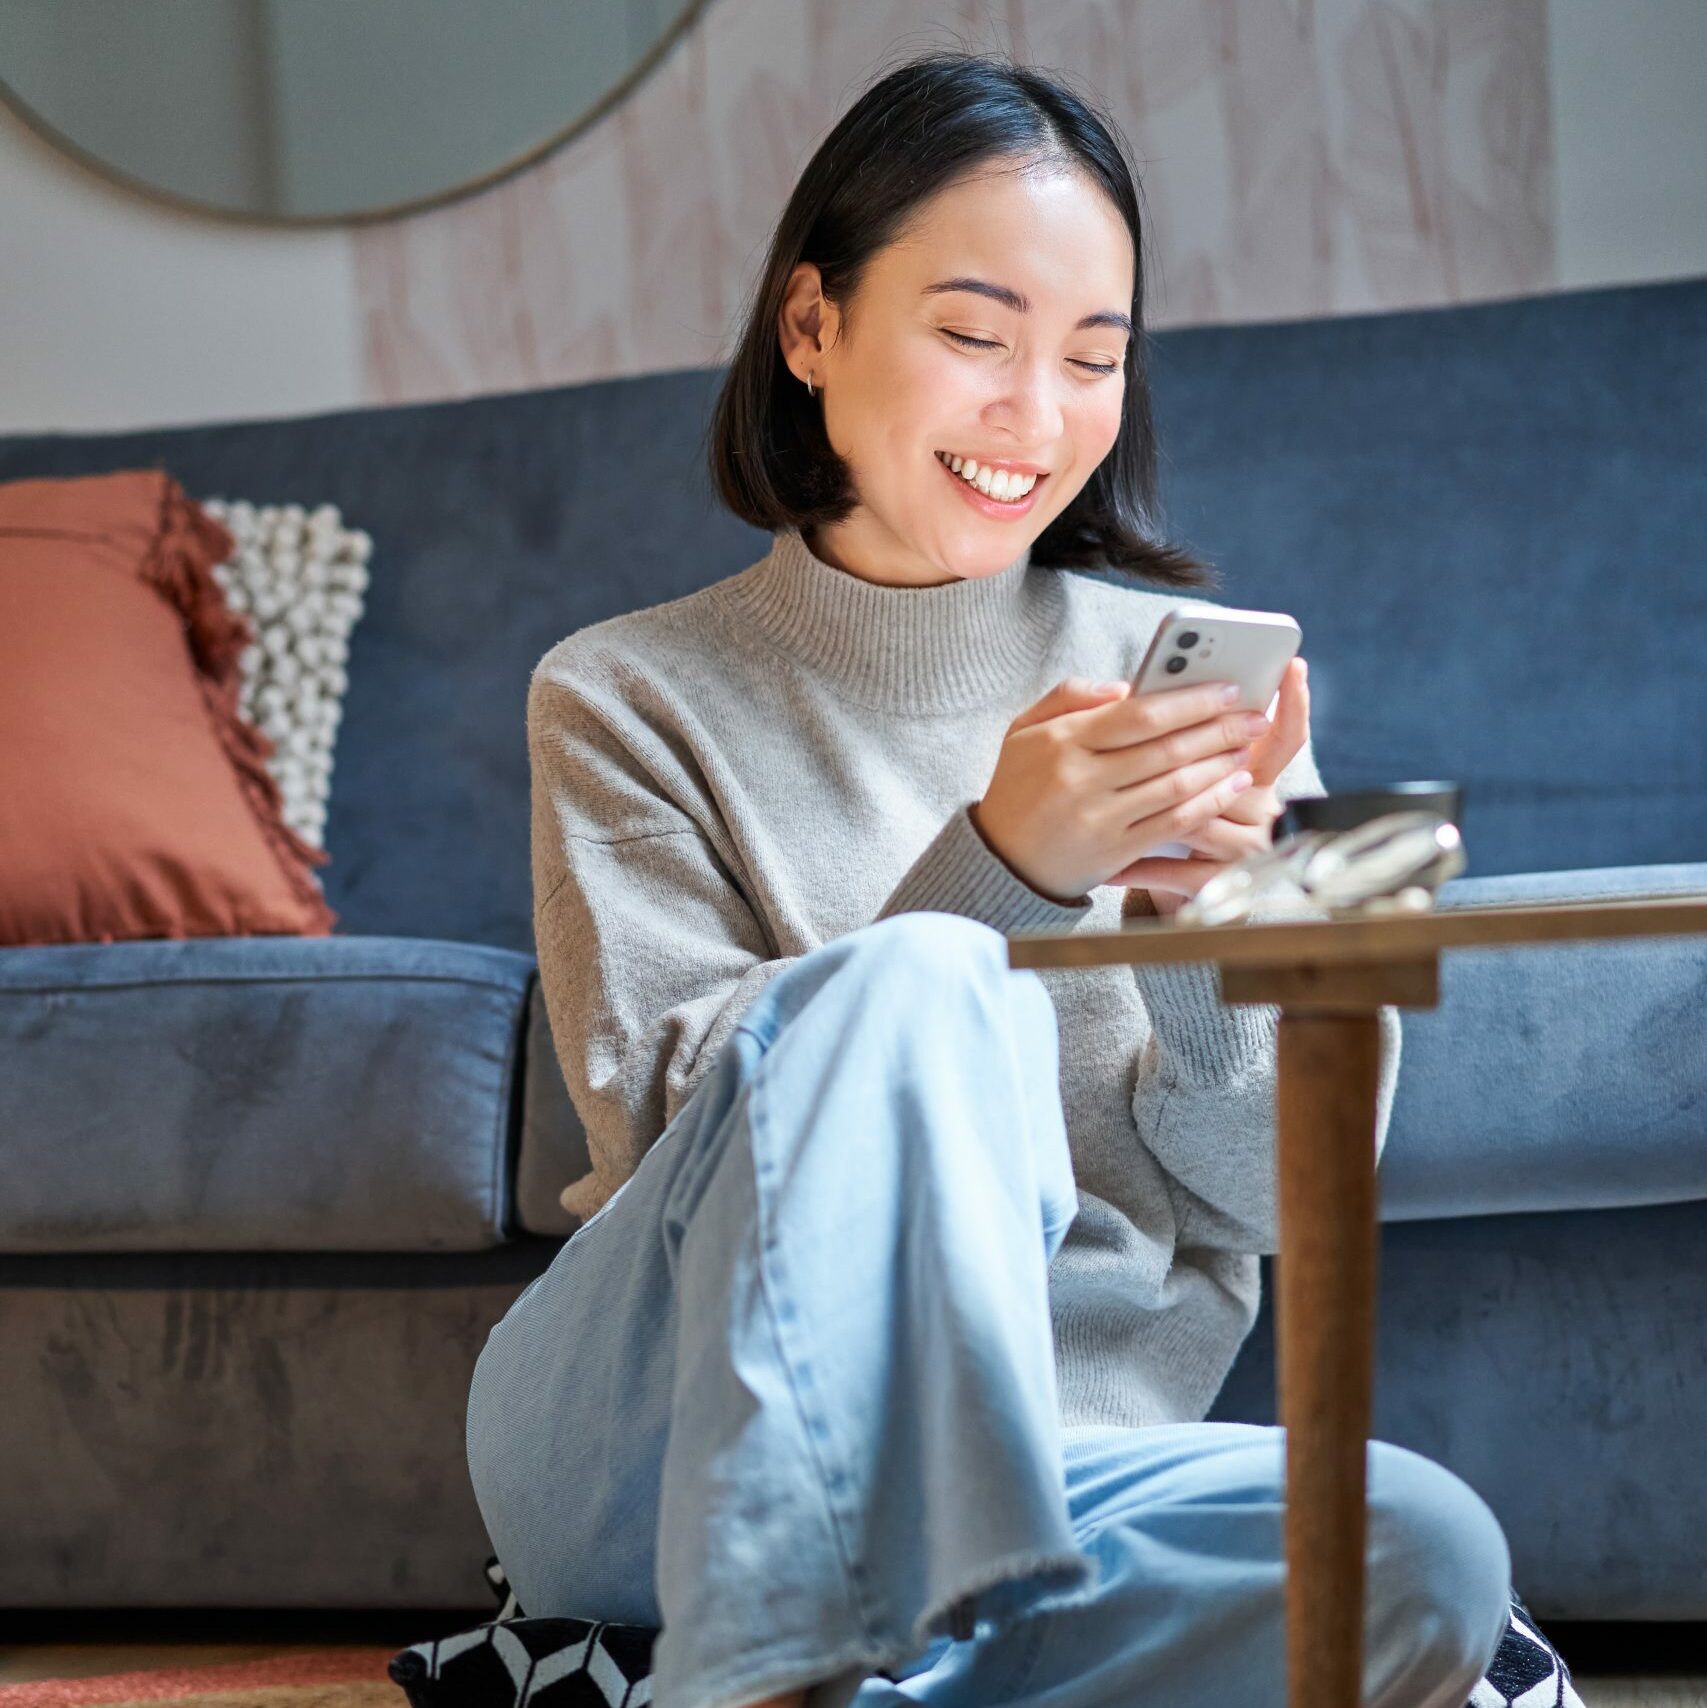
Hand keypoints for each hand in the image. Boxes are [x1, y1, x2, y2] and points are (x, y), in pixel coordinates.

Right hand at [970, 674, 1271, 902]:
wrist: (1001, 859)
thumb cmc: (1018, 787)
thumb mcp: (1023, 729)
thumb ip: (1069, 696)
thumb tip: (1125, 687)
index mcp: (1062, 741)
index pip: (1140, 714)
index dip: (1191, 700)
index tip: (1227, 688)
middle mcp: (1082, 778)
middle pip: (1166, 747)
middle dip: (1220, 728)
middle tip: (1254, 715)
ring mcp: (1100, 818)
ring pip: (1176, 784)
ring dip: (1220, 763)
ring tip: (1247, 746)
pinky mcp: (1115, 851)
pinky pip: (1174, 822)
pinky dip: (1209, 801)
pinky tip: (1232, 785)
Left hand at [1116, 658, 1310, 911]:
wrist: (1167, 869)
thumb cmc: (1168, 801)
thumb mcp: (1185, 764)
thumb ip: (1176, 727)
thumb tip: (1145, 692)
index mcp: (1258, 774)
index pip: (1288, 735)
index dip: (1295, 704)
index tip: (1292, 666)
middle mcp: (1261, 810)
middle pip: (1237, 774)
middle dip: (1196, 752)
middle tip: (1161, 729)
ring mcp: (1242, 849)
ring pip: (1202, 819)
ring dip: (1159, 806)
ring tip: (1119, 792)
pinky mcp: (1213, 882)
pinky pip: (1179, 872)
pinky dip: (1144, 867)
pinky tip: (1114, 866)